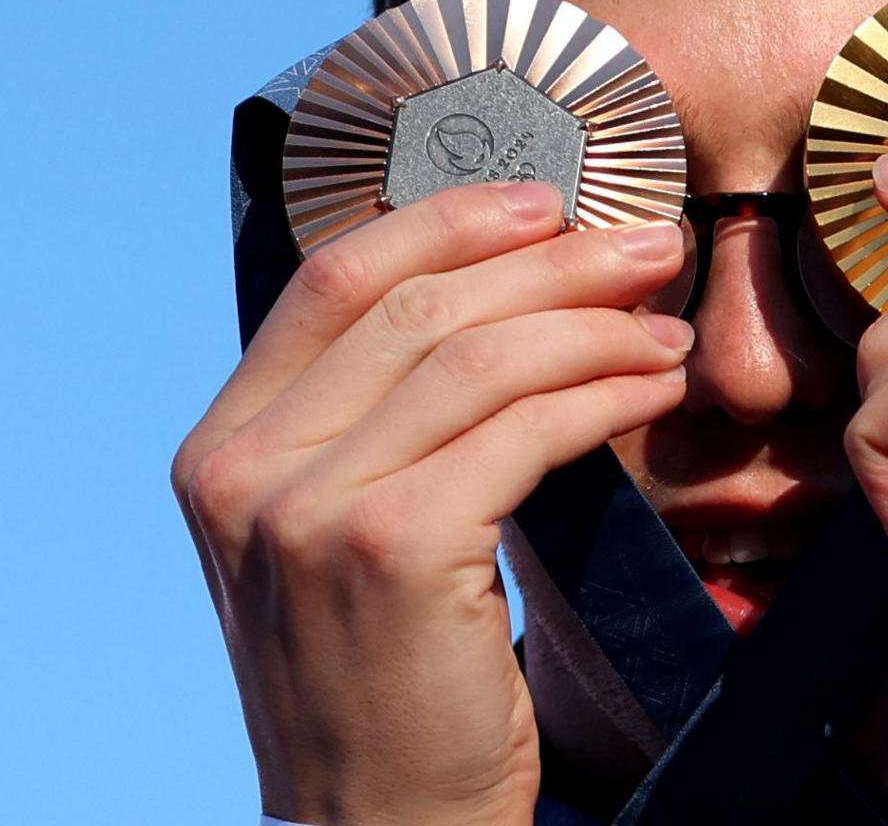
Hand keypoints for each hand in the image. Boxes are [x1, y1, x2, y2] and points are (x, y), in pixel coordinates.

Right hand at [171, 181, 692, 825]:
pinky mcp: (391, 549)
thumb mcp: (332, 540)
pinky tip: (654, 389)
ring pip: (478, 357)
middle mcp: (243, 471)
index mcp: (219, 450)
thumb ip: (364, 426)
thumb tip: (487, 294)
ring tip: (668, 325)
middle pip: (415, 304)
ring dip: (595, 324)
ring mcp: (307, 511)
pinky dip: (604, 393)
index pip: (332, 280)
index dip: (445, 220)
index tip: (544, 199)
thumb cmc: (384, 687)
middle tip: (649, 242)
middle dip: (550, 258)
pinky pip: (525, 429)